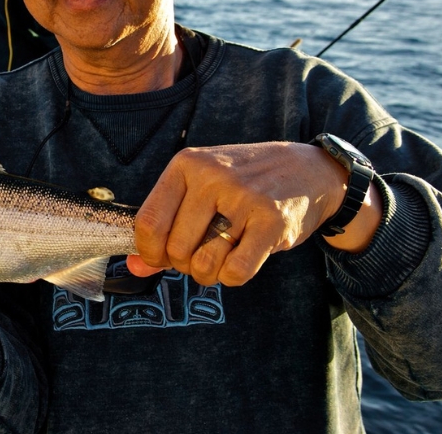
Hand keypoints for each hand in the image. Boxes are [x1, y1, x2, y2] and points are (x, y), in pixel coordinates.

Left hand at [127, 142, 381, 285]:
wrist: (306, 169)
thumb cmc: (242, 184)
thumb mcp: (198, 190)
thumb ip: (164, 226)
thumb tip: (135, 267)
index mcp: (186, 165)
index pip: (148, 222)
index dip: (149, 252)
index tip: (160, 258)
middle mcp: (213, 177)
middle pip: (175, 248)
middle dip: (184, 265)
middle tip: (200, 255)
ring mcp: (244, 197)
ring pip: (204, 263)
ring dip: (208, 274)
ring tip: (219, 258)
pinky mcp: (273, 221)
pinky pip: (236, 271)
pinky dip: (232, 277)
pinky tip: (239, 260)